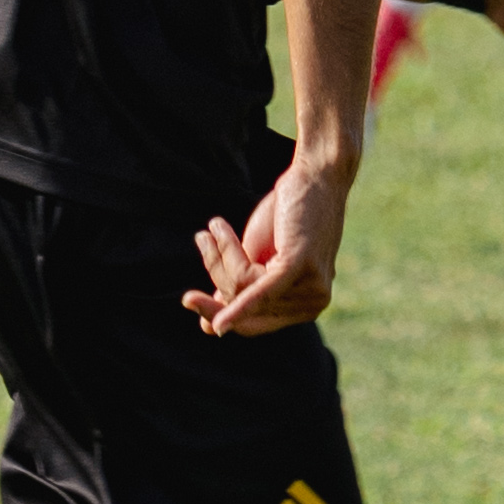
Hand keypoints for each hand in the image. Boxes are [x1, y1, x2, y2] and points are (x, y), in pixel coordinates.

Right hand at [189, 149, 352, 337]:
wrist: (314, 175)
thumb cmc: (287, 216)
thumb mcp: (258, 258)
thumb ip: (239, 289)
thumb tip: (208, 328)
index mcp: (304, 307)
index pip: (252, 324)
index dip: (219, 316)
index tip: (189, 300)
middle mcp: (313, 305)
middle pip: (243, 307)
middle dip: (216, 280)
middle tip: (198, 254)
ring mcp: (310, 287)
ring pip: (242, 289)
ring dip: (220, 254)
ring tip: (214, 227)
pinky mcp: (299, 266)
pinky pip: (259, 291)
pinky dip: (236, 305)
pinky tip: (219, 321)